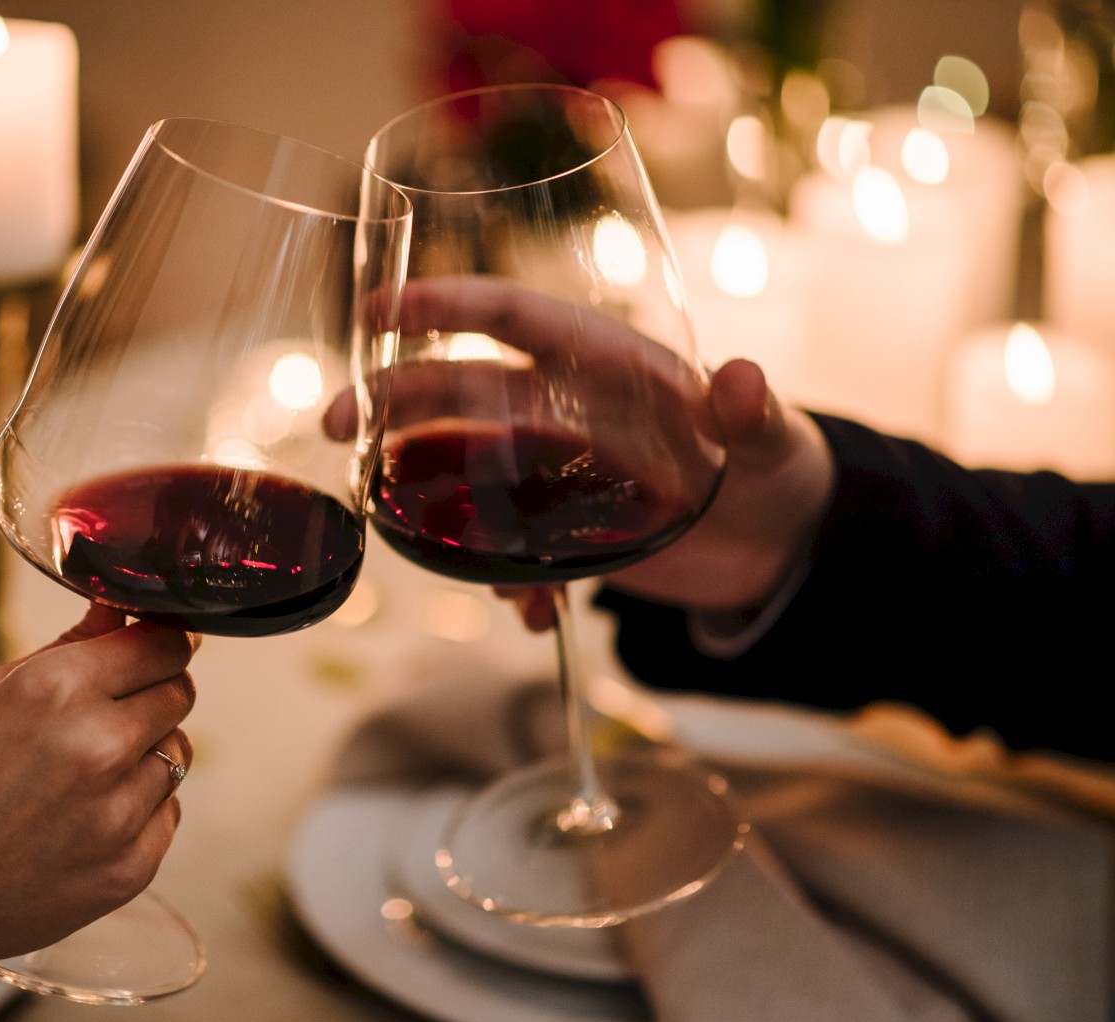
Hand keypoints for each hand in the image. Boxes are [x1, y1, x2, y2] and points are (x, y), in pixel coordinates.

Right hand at [0, 603, 198, 971]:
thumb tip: (118, 613)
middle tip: (110, 711)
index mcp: (58, 690)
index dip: (159, 642)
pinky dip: (139, 809)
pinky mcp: (131, 868)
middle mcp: (100, 746)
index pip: (164, 644)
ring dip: (146, 752)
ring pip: (178, 753)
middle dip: (152, 692)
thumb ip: (65, 650)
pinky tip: (84, 818)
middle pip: (180, 693)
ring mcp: (120, 813)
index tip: (148, 648)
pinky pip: (167, 813)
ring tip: (83, 773)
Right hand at [343, 275, 833, 628]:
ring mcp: (557, 476)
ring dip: (427, 502)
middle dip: (393, 402)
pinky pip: (513, 556)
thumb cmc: (779, 470)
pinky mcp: (565, 535)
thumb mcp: (772, 443)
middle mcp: (565, 411)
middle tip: (338, 427)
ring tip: (410, 538)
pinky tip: (535, 615)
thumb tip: (738, 382)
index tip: (379, 308)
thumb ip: (751, 416)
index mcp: (605, 365)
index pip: (512, 318)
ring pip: (465, 475)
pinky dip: (512, 587)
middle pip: (459, 392)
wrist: (783, 546)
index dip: (445, 306)